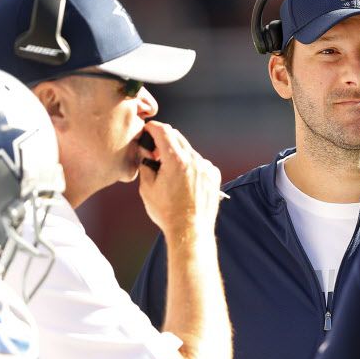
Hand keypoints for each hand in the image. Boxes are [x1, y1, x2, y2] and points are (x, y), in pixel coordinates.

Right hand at [136, 121, 222, 237]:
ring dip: (177, 155)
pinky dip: (190, 165)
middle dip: (163, 140)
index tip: (147, 129)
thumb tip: (146, 153)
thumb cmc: (167, 212)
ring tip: (168, 172)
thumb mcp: (147, 188)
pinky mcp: (214, 176)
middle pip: (177, 137)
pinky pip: (200, 163)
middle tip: (153, 153)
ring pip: (189, 151)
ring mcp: (206, 168)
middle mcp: (194, 160)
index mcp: (177, 161)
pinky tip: (183, 180)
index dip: (153, 127)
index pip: (164, 131)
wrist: (190, 230)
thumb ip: (145, 164)